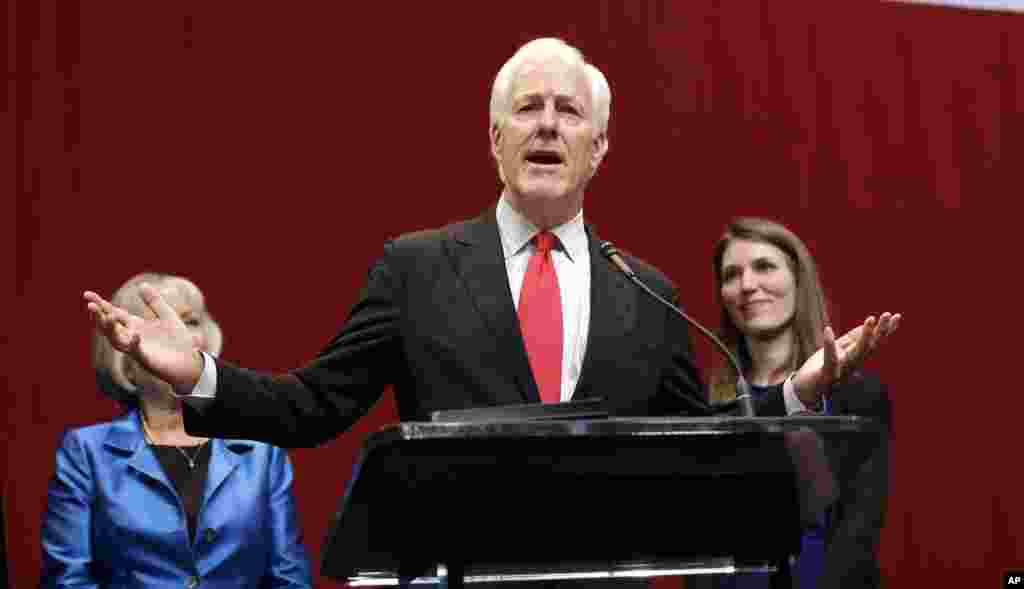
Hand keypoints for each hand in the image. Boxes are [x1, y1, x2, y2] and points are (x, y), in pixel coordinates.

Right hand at [84, 283, 203, 394]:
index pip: (114, 313)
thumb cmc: (177, 340)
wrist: (190, 362)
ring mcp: (137, 349)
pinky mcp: (147, 360)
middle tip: (90, 305)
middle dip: (99, 316)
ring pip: (117, 340)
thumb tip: (142, 284)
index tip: (87, 294)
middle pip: (110, 326)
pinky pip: (137, 352)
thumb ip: (155, 302)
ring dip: (110, 329)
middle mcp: (131, 337)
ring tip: (107, 316)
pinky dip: (134, 343)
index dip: (101, 304)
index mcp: (135, 325)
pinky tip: (135, 334)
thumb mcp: (167, 316)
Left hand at [793, 312, 900, 405]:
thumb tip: (869, 324)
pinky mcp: (826, 375)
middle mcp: (853, 366)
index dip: (886, 331)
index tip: (896, 316)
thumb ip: (853, 338)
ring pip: (857, 354)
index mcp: (857, 359)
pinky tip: (828, 330)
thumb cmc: (822, 369)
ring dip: (865, 336)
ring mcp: (842, 371)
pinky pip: (830, 360)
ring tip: (871, 319)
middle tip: (888, 315)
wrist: (805, 392)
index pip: (875, 343)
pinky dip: (829, 345)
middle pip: (871, 348)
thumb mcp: (839, 349)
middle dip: (881, 332)